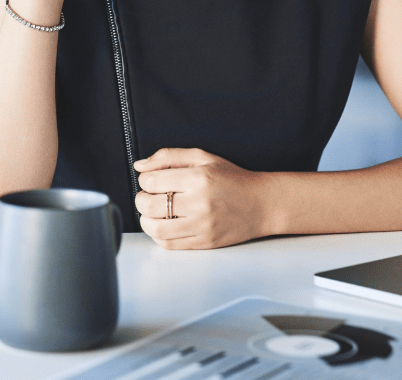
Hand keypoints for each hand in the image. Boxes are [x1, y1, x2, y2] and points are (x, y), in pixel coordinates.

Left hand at [134, 148, 271, 248]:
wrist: (261, 204)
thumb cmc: (231, 178)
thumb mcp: (202, 157)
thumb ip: (168, 156)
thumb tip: (139, 165)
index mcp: (198, 178)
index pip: (151, 181)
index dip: (144, 179)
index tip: (150, 179)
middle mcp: (199, 203)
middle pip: (149, 205)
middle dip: (141, 199)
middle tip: (148, 195)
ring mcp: (202, 226)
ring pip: (155, 229)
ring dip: (146, 219)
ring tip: (153, 212)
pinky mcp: (205, 243)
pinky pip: (169, 244)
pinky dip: (159, 235)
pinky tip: (165, 224)